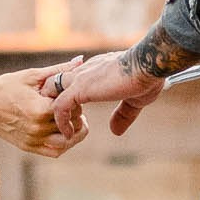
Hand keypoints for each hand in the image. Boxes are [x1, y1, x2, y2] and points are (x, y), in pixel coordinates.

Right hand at [0, 69, 77, 157]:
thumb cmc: (6, 85)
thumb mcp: (33, 75)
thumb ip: (59, 70)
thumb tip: (80, 60)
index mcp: (41, 110)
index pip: (73, 108)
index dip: (75, 99)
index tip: (70, 93)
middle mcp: (38, 128)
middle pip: (72, 124)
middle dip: (75, 114)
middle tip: (70, 104)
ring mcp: (33, 140)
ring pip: (66, 142)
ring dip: (73, 132)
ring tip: (69, 120)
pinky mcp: (27, 146)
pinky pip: (54, 152)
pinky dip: (62, 144)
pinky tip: (61, 131)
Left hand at [41, 50, 167, 141]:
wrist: (148, 65)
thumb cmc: (147, 78)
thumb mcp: (134, 100)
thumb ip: (122, 114)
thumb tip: (115, 131)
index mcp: (95, 69)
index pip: (72, 79)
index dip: (70, 95)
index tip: (76, 113)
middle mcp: (84, 71)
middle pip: (55, 81)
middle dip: (52, 99)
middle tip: (60, 121)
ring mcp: (80, 79)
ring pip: (51, 91)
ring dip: (53, 111)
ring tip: (62, 129)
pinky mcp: (80, 88)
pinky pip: (59, 106)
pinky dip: (61, 121)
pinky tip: (68, 133)